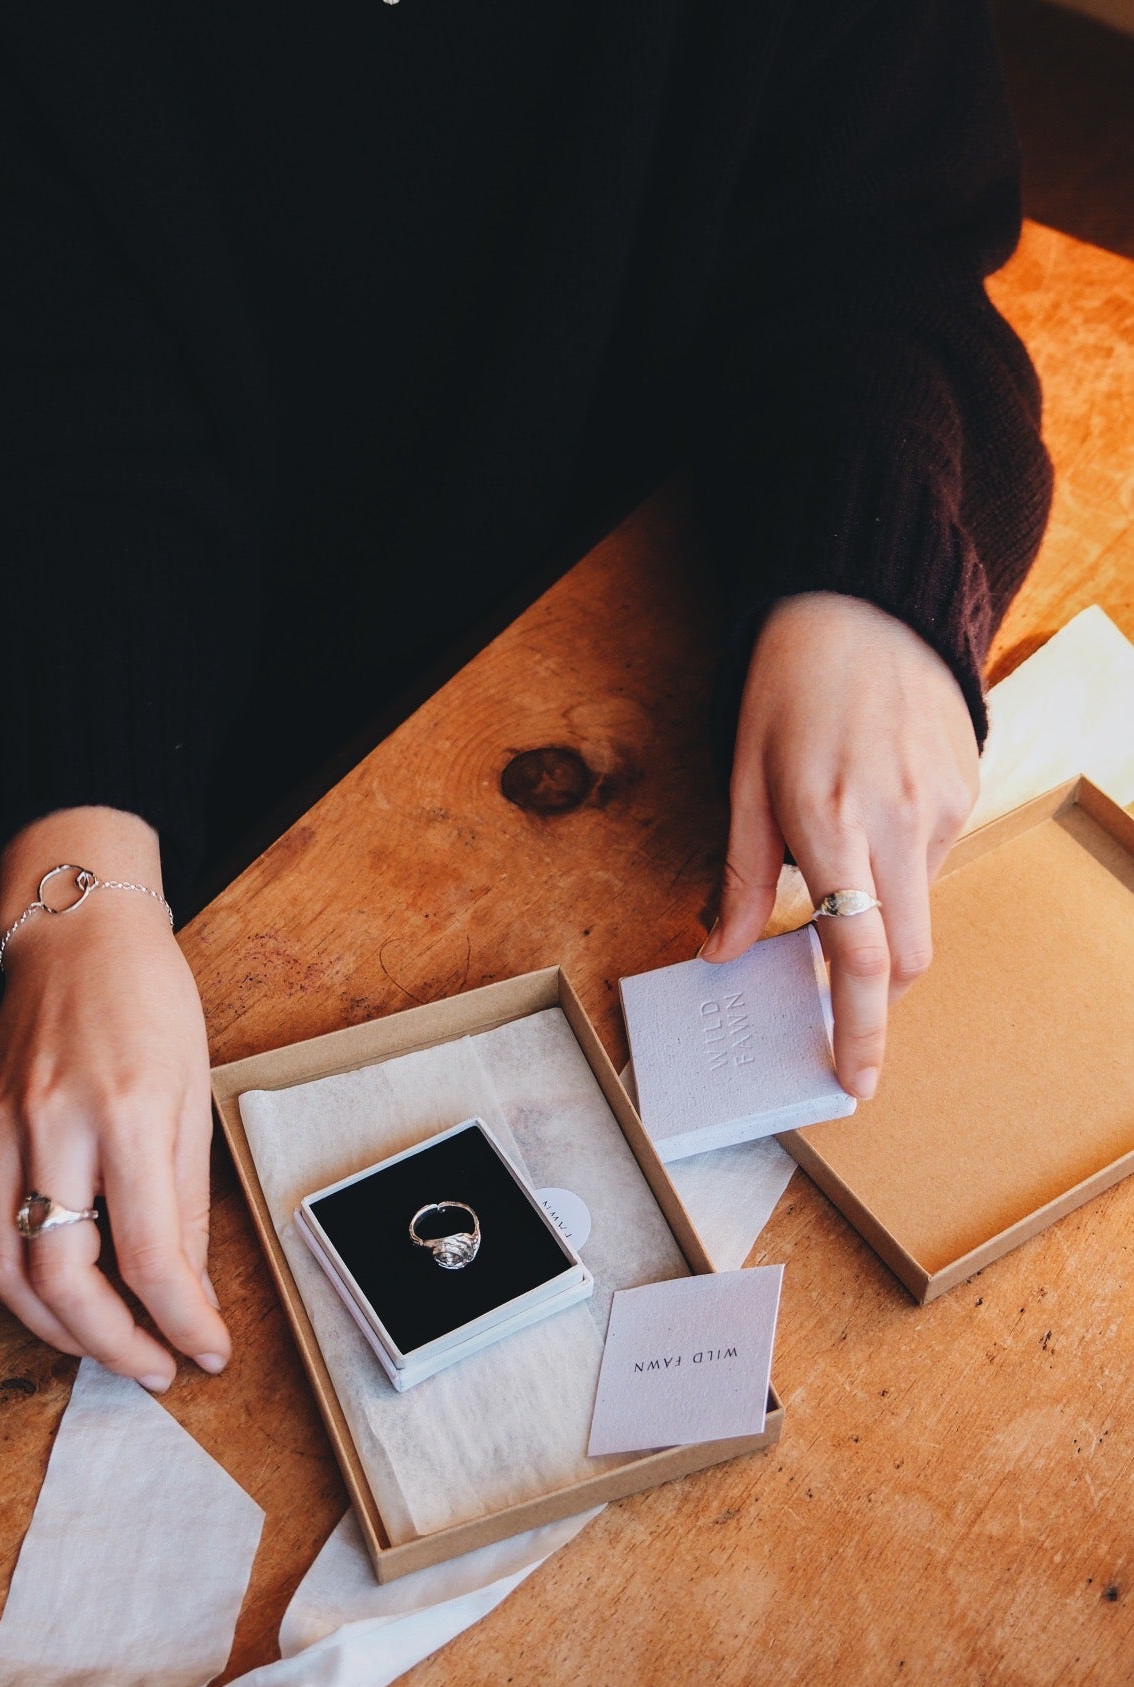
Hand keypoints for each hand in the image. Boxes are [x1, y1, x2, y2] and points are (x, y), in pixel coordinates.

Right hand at [0, 807, 230, 1387]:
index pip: (150, 1254)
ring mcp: (0, 1133)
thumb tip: (189, 1291)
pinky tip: (58, 1297)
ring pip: (5, 1271)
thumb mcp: (193, 1095)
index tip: (206, 1353)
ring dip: (57, 1330)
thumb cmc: (149, 1002)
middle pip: (62, 1279)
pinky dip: (18, 1283)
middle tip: (155, 1367)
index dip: (181, 1321)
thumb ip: (186, 1201)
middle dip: (112, 1345)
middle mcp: (52, 1127)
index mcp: (124, 1112)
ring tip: (108, 1345)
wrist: (76, 935)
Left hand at [701, 593, 978, 1098]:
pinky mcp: (966, 788)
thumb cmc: (789, 686)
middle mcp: (899, 822)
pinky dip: (899, 871)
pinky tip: (869, 818)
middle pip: (906, 957)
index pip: (857, 956)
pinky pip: (933, 859)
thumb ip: (735, 873)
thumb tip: (719, 950)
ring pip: (919, 909)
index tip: (852, 1081)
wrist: (866, 604)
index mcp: (831, 823)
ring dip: (881, 925)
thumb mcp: (742, 776)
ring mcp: (942, 806)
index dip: (857, 1031)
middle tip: (838, 1014)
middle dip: (875, 1002)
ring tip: (836, 869)